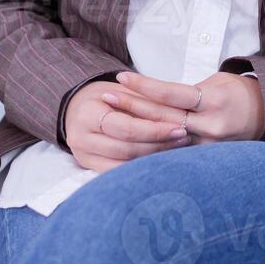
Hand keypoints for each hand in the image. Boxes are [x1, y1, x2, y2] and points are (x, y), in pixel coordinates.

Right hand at [64, 80, 190, 172]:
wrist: (79, 107)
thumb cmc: (109, 95)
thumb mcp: (124, 91)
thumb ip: (145, 102)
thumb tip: (180, 113)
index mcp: (88, 113)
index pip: (127, 128)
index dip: (155, 131)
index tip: (180, 128)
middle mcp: (80, 137)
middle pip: (126, 148)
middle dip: (158, 145)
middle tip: (184, 139)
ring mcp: (82, 155)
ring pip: (122, 164)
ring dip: (152, 159)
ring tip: (177, 150)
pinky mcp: (86, 166)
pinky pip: (116, 172)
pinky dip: (138, 168)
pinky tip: (158, 162)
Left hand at [106, 70, 264, 143]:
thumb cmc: (235, 92)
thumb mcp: (214, 83)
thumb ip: (185, 94)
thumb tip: (152, 97)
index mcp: (214, 101)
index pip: (171, 94)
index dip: (145, 86)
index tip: (122, 78)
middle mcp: (211, 125)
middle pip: (163, 117)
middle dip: (132, 106)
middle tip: (106, 97)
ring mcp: (208, 146)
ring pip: (164, 140)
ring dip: (136, 130)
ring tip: (110, 120)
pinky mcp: (206, 158)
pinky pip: (174, 154)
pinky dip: (151, 148)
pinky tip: (129, 144)